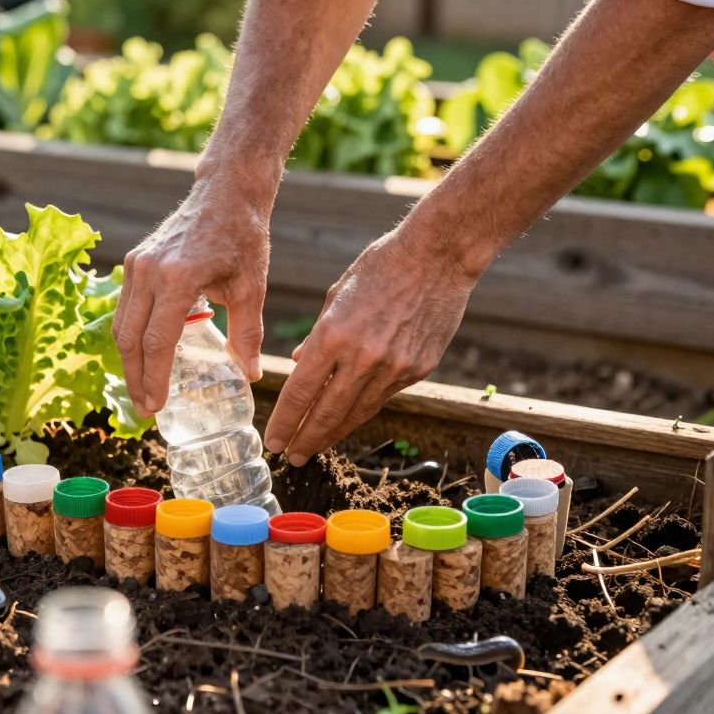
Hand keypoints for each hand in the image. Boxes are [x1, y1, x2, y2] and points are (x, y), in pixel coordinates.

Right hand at [113, 174, 271, 416]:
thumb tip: (252, 374)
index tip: (155, 405)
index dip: (153, 379)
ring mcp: (137, 265)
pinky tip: (143, 356)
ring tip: (142, 388)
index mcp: (177, 278)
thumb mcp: (250, 287)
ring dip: (128, 360)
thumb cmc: (243, 236)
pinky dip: (130, 336)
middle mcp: (148, 271)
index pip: (157, 342)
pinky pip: (125, 308)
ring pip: (121, 325)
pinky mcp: (134, 261)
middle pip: (130, 339)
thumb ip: (247, 333)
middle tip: (145, 408)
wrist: (225, 191)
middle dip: (134, 378)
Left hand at [265, 223, 476, 465]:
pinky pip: (383, 397)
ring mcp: (393, 367)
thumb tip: (299, 362)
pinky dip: (362, 411)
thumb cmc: (381, 266)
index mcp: (333, 336)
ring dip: (332, 434)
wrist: (440, 255)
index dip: (285, 422)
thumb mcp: (336, 295)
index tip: (273, 440)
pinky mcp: (418, 369)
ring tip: (315, 448)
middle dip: (305, 440)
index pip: (300, 393)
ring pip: (356, 413)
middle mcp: (362, 358)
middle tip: (291, 458)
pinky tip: (349, 420)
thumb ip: (317, 336)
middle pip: (326, 413)